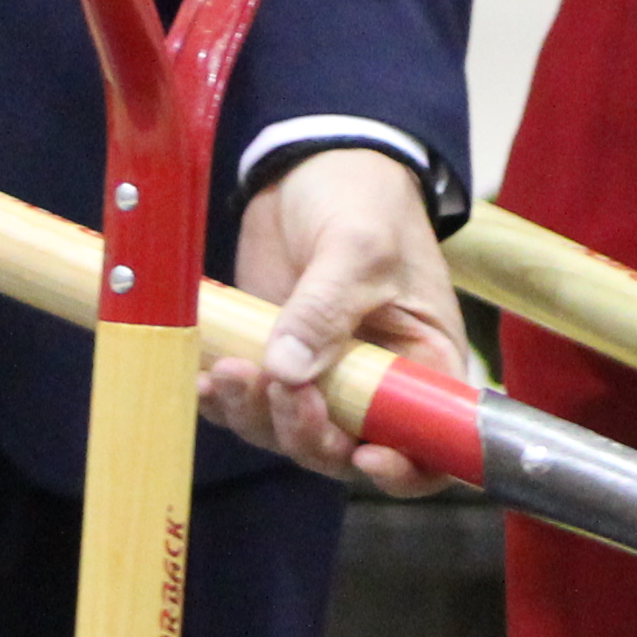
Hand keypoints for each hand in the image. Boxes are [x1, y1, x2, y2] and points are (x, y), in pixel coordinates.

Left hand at [208, 150, 470, 497]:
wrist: (312, 166)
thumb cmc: (364, 200)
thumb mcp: (359, 247)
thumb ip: (326, 308)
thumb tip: (288, 371)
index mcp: (425, 362)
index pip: (432, 443)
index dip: (405, 470)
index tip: (364, 456)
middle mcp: (376, 384)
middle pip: (346, 452)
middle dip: (307, 433)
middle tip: (277, 385)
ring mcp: (322, 378)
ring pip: (289, 436)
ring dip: (256, 417)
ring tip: (227, 371)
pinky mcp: (273, 363)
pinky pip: (247, 408)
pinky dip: (223, 403)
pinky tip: (205, 378)